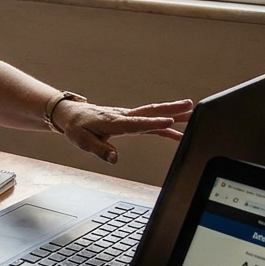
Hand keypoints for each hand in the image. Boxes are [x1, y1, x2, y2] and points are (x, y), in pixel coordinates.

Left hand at [55, 99, 193, 163]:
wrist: (70, 114)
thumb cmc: (76, 127)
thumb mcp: (83, 141)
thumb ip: (99, 150)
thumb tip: (115, 159)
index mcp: (114, 122)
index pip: (137, 123)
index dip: (153, 123)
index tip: (169, 122)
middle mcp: (124, 116)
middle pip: (151, 112)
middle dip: (171, 109)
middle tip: (190, 106)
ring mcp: (128, 117)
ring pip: (153, 114)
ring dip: (173, 114)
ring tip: (194, 114)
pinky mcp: (129, 120)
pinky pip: (150, 121)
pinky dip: (164, 126)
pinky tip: (177, 132)